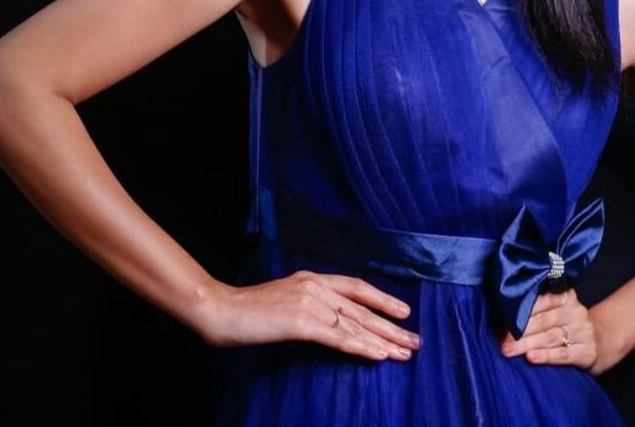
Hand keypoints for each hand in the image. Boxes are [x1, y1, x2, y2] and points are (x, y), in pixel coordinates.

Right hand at [194, 270, 422, 361]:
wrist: (219, 309)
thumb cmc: (246, 310)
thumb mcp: (282, 300)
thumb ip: (306, 305)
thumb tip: (327, 320)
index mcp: (311, 279)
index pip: (356, 287)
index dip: (383, 300)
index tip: (403, 312)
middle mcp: (315, 287)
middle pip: (362, 309)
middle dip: (392, 326)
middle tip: (415, 340)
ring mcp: (309, 303)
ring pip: (356, 325)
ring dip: (384, 340)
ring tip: (405, 352)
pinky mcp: (301, 322)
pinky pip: (339, 338)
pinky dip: (362, 347)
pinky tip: (379, 355)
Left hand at [497, 287, 617, 375]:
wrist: (598, 344)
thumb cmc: (565, 326)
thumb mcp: (553, 311)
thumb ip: (534, 309)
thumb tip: (501, 318)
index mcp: (565, 296)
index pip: (542, 300)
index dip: (522, 311)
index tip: (503, 320)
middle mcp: (576, 311)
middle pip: (543, 321)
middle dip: (520, 331)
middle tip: (502, 341)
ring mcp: (583, 331)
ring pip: (551, 337)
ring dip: (527, 344)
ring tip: (510, 350)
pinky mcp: (588, 351)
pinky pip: (564, 354)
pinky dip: (546, 356)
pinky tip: (532, 358)